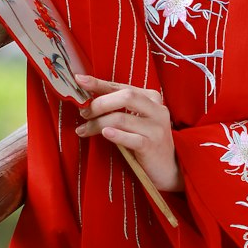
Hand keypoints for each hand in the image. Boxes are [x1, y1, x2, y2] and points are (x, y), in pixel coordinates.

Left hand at [74, 76, 182, 192]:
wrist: (167, 167)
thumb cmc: (146, 140)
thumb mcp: (136, 119)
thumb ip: (118, 107)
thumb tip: (88, 99)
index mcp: (151, 98)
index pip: (121, 87)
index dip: (99, 83)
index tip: (80, 80)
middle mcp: (157, 109)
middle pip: (125, 97)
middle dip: (99, 103)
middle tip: (84, 113)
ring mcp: (156, 128)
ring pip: (121, 119)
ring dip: (97, 124)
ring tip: (83, 130)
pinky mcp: (152, 146)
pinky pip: (130, 138)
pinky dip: (115, 135)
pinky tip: (105, 134)